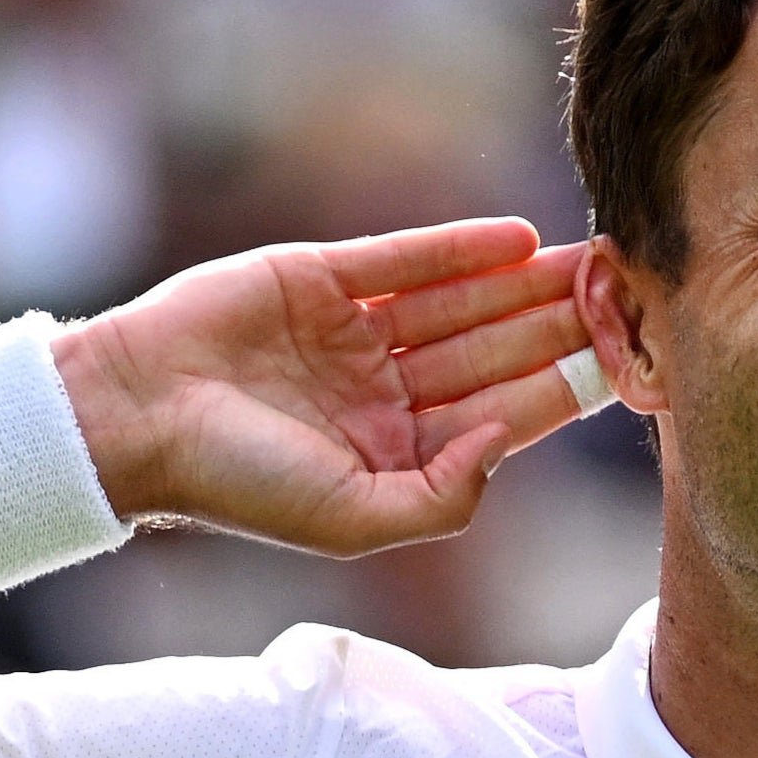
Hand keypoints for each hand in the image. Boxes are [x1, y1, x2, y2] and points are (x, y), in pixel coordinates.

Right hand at [54, 219, 590, 555]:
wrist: (133, 416)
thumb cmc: (238, 482)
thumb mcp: (353, 519)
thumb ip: (442, 498)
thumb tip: (507, 446)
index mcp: (394, 454)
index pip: (496, 417)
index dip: (559, 390)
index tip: (622, 364)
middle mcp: (381, 393)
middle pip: (490, 354)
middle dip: (556, 328)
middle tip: (625, 295)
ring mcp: (353, 334)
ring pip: (459, 305)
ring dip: (522, 285)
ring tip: (588, 261)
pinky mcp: (319, 278)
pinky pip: (404, 259)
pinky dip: (460, 247)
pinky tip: (519, 238)